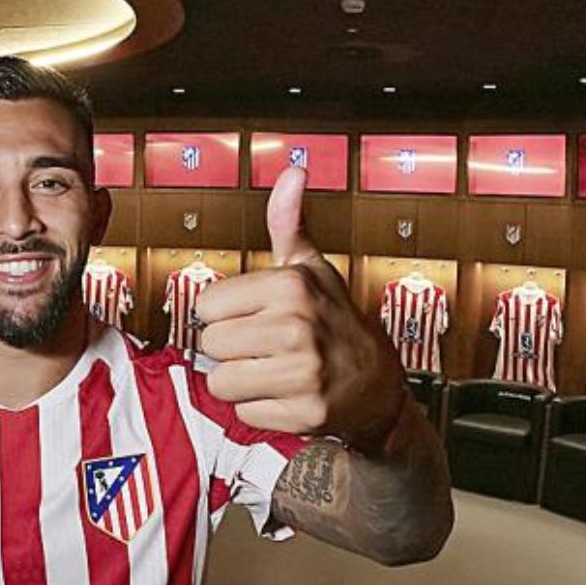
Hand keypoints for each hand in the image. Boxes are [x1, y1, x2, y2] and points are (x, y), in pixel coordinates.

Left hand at [193, 166, 405, 446]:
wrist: (378, 383)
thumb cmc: (334, 320)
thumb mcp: (311, 268)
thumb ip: (288, 223)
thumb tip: (293, 170)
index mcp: (290, 286)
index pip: (207, 306)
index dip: (225, 314)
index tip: (254, 315)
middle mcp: (296, 327)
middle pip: (210, 345)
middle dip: (231, 349)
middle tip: (265, 346)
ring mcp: (302, 373)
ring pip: (221, 383)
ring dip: (240, 382)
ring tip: (273, 370)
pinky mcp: (304, 413)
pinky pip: (243, 414)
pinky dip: (259, 409)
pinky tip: (286, 395)